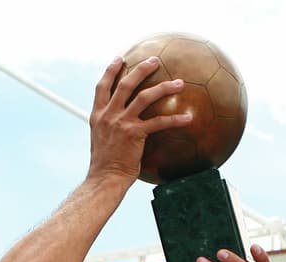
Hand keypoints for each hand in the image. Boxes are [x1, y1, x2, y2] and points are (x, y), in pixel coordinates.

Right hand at [87, 56, 190, 186]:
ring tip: (179, 83)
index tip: (119, 59)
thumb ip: (109, 127)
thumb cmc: (105, 164)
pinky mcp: (135, 133)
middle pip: (125, 84)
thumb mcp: (100, 140)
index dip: (110, 71)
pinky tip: (188, 118)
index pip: (102, 87)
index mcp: (98, 115)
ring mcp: (121, 123)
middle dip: (141, 69)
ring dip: (164, 87)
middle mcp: (108, 115)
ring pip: (144, 97)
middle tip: (155, 60)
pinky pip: (159, 122)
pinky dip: (174, 119)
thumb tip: (120, 125)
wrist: (105, 178)